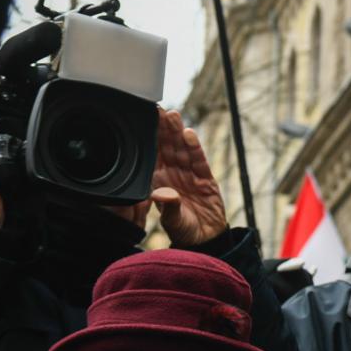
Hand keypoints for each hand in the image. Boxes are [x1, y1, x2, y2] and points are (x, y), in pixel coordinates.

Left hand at [150, 109, 228, 246]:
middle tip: (157, 110)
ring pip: (182, 150)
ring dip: (177, 133)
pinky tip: (189, 134)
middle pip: (167, 148)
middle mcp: (173, 175)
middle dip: (162, 129)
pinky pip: (199, 161)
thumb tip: (162, 194)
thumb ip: (169, 208)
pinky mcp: (206, 179)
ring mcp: (189, 175)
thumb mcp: (173, 222)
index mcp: (158, 183)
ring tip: (172, 115)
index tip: (144, 123)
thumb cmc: (184, 231)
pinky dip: (194, 148)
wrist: (205, 240)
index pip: (152, 157)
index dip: (148, 139)